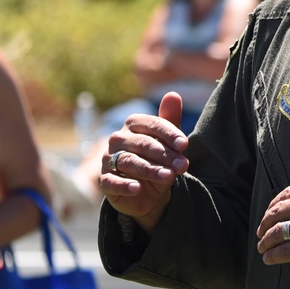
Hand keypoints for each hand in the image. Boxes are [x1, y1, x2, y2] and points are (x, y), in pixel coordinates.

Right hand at [100, 92, 190, 231]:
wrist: (148, 193)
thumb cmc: (158, 161)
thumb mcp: (168, 143)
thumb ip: (170, 120)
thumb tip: (173, 94)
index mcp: (133, 124)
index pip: (151, 124)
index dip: (168, 133)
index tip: (185, 144)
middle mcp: (118, 139)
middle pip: (142, 143)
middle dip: (164, 154)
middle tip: (183, 165)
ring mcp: (108, 159)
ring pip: (128, 162)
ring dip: (149, 169)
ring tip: (169, 176)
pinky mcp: (105, 181)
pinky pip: (111, 182)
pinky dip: (123, 185)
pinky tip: (137, 189)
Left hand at [257, 161, 289, 274]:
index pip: (286, 194)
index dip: (272, 206)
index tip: (267, 216)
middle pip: (279, 213)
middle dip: (266, 224)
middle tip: (260, 234)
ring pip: (279, 232)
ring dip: (266, 242)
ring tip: (262, 248)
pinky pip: (285, 251)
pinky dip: (273, 256)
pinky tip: (269, 259)